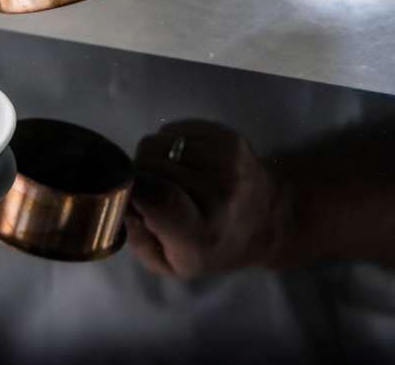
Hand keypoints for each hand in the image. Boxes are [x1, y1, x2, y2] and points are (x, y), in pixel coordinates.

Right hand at [125, 120, 291, 278]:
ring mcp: (226, 159)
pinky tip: (185, 161)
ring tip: (172, 176)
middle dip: (140, 174)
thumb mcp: (172, 264)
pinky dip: (169, 144)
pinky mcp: (227, 136)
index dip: (133, 189)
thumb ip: (137, 240)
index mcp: (202, 231)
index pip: (157, 196)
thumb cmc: (215, 246)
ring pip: (156, 143)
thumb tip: (123, 201)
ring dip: (154, 158)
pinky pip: (173, 129)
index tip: (131, 197)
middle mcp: (219, 191)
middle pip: (149, 164)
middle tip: (154, 191)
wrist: (271, 219)